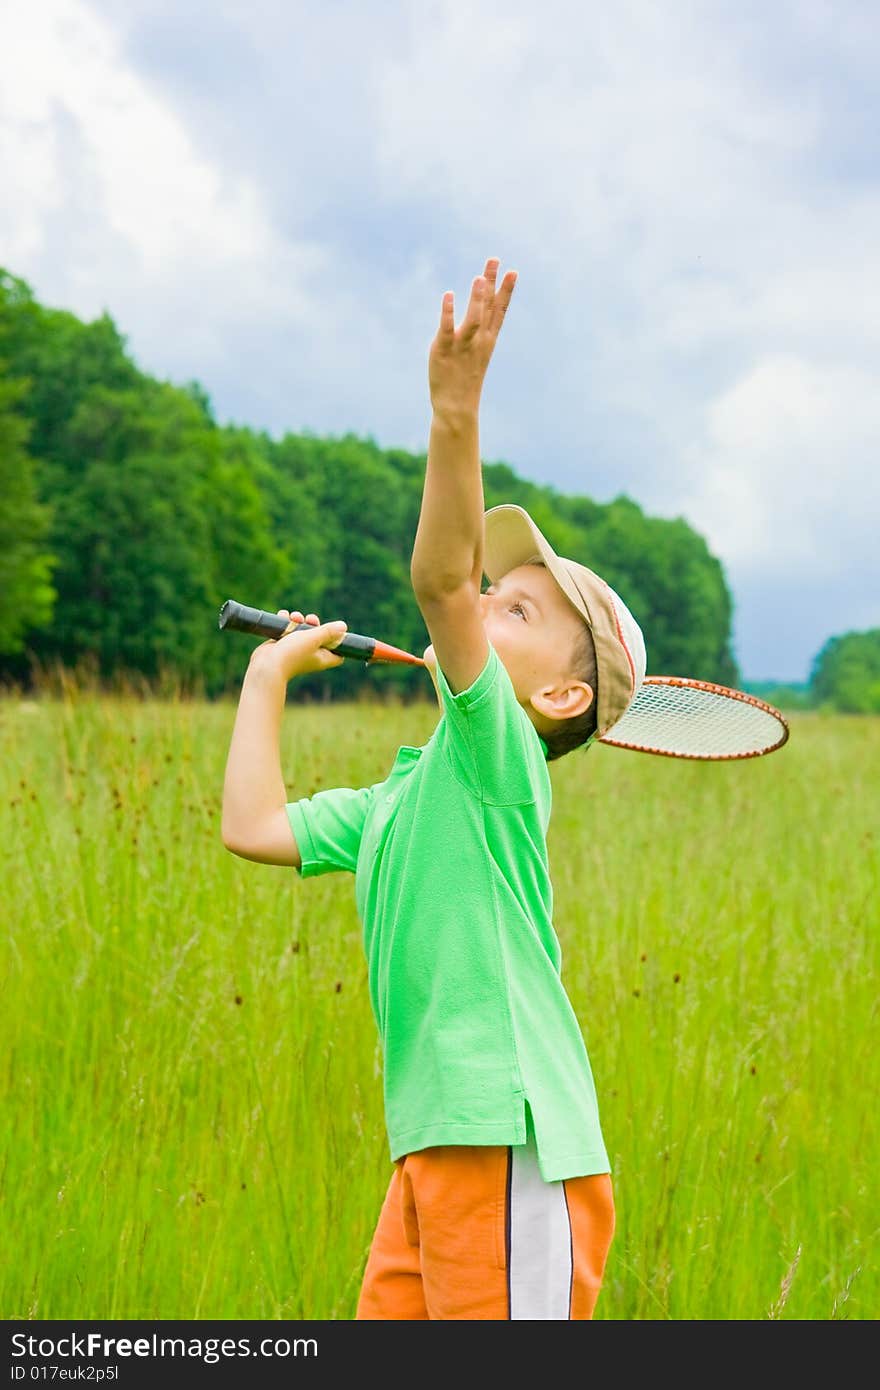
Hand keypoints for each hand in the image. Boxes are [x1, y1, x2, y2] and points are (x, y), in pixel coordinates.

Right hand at [247, 609, 347, 682]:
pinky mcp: (283, 646)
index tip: (334, 630)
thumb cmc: (292, 654)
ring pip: (302, 631)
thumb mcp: (313, 638)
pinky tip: (283, 616)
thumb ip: (328, 632)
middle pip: (320, 637)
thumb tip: (343, 627)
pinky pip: (288, 631)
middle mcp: (311, 655)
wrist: (266, 665)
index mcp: (322, 658)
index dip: (339, 642)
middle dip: (314, 624)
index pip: (338, 653)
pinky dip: (286, 622)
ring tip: (293, 617)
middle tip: (310, 619)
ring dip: (299, 620)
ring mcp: (296, 651)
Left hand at [429, 257, 516, 417]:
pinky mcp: (443, 350)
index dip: (506, 291)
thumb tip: (482, 309)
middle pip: (487, 308)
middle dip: (491, 283)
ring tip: (479, 277)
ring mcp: (462, 345)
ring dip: (477, 299)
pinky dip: (448, 313)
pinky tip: (448, 295)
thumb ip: (480, 330)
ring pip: (473, 319)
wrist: (457, 406)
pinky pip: (446, 329)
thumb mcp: (478, 352)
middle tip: (494, 259)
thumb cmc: (466, 377)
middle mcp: (478, 340)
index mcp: (487, 339)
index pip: (500, 311)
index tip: (513, 271)